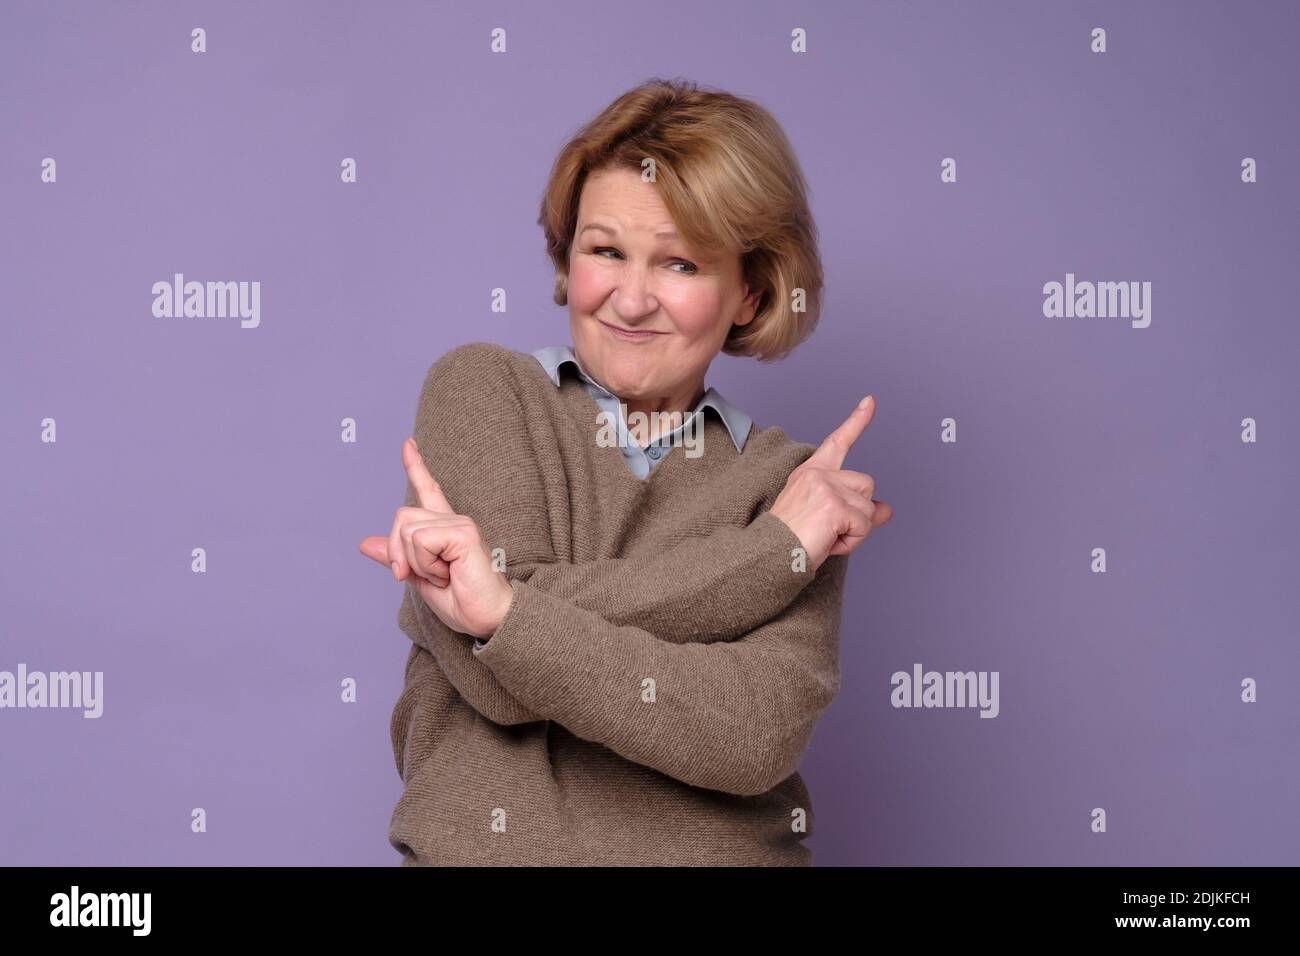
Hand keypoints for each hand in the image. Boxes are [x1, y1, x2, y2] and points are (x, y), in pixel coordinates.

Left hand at [358, 438, 514, 638]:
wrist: (488, 618)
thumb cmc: (463, 602)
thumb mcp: (420, 579)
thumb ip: (396, 558)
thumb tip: (365, 544)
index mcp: (443, 528)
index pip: (428, 490)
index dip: (416, 466)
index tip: (408, 444)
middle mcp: (452, 520)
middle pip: (400, 517)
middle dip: (397, 553)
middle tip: (420, 577)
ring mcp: (459, 524)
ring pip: (407, 531)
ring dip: (416, 564)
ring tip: (443, 576)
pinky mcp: (463, 533)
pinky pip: (421, 541)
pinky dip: (426, 565)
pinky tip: (449, 574)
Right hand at [769, 395, 892, 569]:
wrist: (769, 556)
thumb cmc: (791, 540)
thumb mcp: (828, 518)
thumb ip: (858, 509)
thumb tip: (887, 510)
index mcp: (811, 472)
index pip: (838, 442)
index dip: (857, 421)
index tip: (871, 401)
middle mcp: (818, 474)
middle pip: (866, 486)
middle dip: (858, 511)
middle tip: (829, 528)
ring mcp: (826, 487)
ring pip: (869, 509)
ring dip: (854, 530)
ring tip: (825, 536)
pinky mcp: (834, 505)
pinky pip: (864, 525)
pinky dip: (851, 541)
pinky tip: (828, 541)